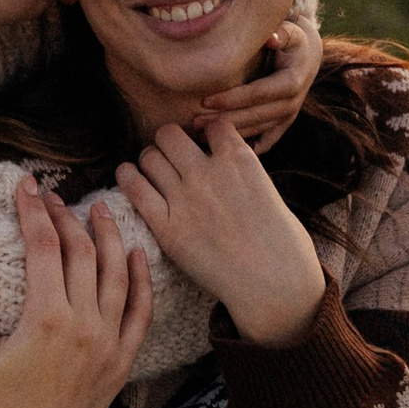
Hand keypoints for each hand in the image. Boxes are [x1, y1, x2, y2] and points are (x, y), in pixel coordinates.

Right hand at [0, 184, 153, 407]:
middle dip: (67, 218)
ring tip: (100, 210)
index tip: (27, 188)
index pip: (44, 247)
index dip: (35, 211)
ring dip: (110, 237)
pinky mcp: (123, 360)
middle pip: (82, 252)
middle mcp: (83, 324)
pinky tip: (138, 254)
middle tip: (55, 198)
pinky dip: (142, 280)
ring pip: (117, 274)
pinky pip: (141, 311)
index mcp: (44, 318)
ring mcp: (109, 342)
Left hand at [115, 117, 326, 346]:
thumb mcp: (267, 189)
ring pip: (148, 155)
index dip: (205, 131)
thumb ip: (240, 168)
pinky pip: (133, 186)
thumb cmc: (279, 241)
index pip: (211, 124)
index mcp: (239, 159)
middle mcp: (209, 172)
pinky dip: (129, 177)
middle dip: (169, 143)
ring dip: (149, 161)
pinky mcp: (167, 227)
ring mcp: (185, 199)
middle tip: (172, 159)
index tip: (203, 143)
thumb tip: (219, 158)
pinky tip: (131, 179)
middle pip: (169, 133)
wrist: (274, 283)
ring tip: (154, 173)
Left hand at [198, 0, 323, 153]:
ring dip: (231, 134)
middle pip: (256, 116)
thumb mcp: (290, 32)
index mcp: (293, 81)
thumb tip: (271, 37)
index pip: (258, 93)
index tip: (205, 101)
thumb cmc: (292, 39)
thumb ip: (281, 32)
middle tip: (196, 123)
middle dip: (226, 121)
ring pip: (258, 130)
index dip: (232, 99)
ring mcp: (289, 116)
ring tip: (201, 135)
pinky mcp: (284, 123)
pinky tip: (226, 152)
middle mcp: (293, 103)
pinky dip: (248, 146)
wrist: (307, 55)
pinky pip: (267, 139)